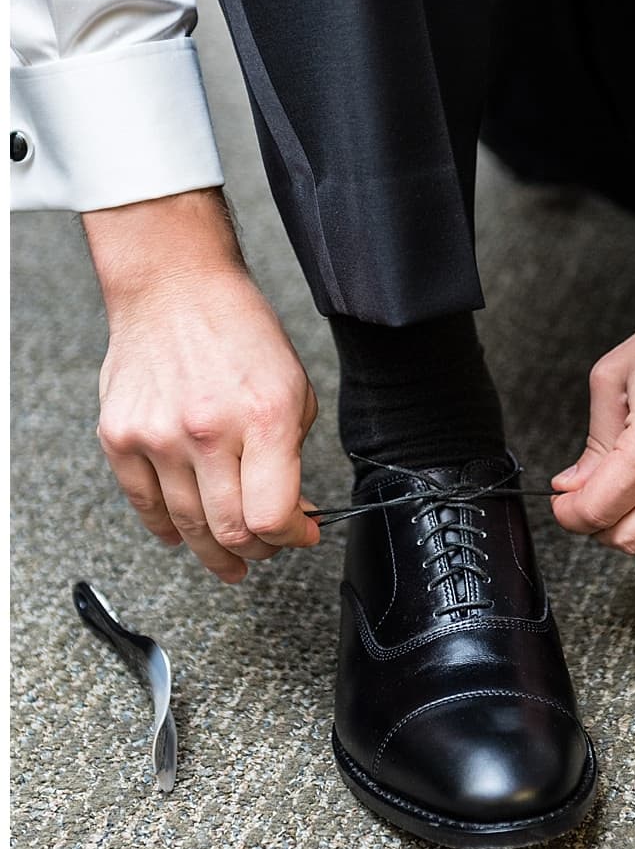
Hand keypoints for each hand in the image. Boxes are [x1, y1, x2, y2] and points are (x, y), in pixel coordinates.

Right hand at [87, 193, 319, 582]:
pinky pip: (143, 504)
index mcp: (264, 418)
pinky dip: (167, 528)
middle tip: (265, 551)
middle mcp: (208, 432)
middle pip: (228, 530)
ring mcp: (156, 436)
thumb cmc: (241, 334)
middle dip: (256, 551)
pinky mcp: (119, 436)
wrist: (175, 290)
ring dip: (213, 550)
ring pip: (186, 525)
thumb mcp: (295, 390)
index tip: (300, 535)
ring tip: (229, 558)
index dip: (292, 537)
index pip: (272, 515)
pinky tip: (183, 535)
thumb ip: (294, 457)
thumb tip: (293, 513)